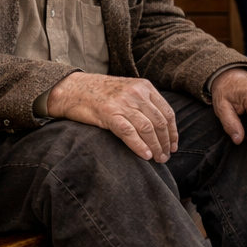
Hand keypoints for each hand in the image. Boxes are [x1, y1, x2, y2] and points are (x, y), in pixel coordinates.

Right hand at [46, 72, 177, 162]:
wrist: (73, 88)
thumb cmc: (101, 93)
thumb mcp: (128, 90)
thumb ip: (144, 102)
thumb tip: (160, 126)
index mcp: (144, 87)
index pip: (166, 112)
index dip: (172, 132)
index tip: (173, 145)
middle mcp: (136, 93)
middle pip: (159, 122)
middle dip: (165, 142)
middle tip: (166, 156)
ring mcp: (123, 103)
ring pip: (147, 128)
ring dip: (155, 147)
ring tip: (157, 159)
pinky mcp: (109, 113)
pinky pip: (129, 132)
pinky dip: (140, 146)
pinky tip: (145, 155)